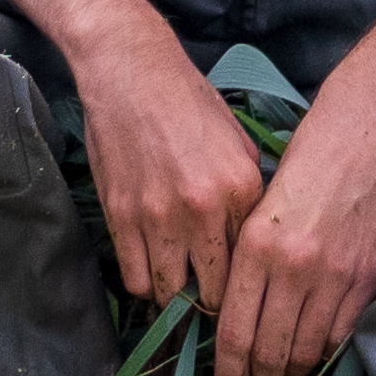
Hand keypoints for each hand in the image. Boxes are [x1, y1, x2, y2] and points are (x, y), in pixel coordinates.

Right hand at [73, 19, 270, 313]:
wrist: (131, 72)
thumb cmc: (188, 101)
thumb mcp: (238, 141)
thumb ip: (249, 192)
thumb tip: (255, 236)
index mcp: (241, 189)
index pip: (251, 266)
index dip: (246, 287)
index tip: (242, 296)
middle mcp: (203, 209)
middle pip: (214, 292)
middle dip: (213, 303)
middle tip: (211, 303)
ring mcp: (158, 215)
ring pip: (170, 292)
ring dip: (176, 296)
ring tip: (180, 289)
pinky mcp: (121, 215)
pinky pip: (135, 276)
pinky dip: (144, 283)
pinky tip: (151, 271)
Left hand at [209, 89, 375, 375]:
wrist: (368, 124)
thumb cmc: (308, 153)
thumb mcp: (261, 202)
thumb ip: (251, 256)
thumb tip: (238, 310)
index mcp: (256, 245)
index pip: (233, 332)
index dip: (228, 372)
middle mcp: (293, 266)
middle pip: (269, 352)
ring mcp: (335, 274)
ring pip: (308, 351)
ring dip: (292, 374)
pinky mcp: (369, 275)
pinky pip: (343, 334)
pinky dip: (327, 353)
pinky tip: (317, 355)